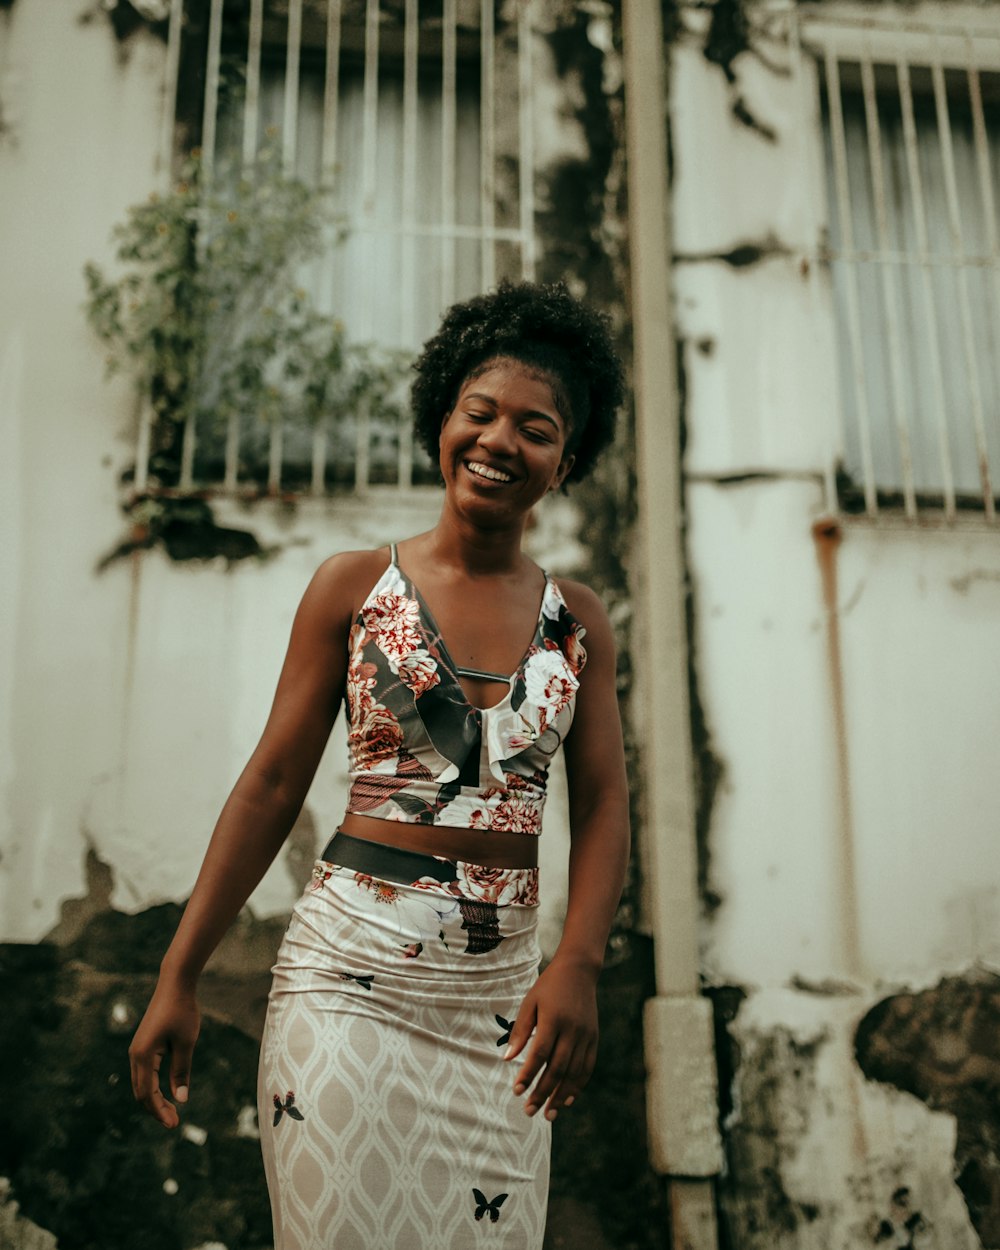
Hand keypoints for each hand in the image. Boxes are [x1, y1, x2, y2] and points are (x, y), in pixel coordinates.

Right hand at [129, 979, 200, 1128]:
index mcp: (143, 1055)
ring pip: (141, 1083)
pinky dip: (153, 1086)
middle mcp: (135, 1054)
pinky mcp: (143, 1045)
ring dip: (154, 1099)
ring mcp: (137, 1049)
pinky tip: (165, 1092)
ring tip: (172, 1111)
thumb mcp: (186, 1043)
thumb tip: (180, 1098)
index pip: (147, 1093)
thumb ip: (181, 1071)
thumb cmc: (183, 1011)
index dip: (159, 1110)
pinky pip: (144, 1072)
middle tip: (174, 1122)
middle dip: (156, 1108)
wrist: (175, 984)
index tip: (174, 1123)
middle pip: (141, 1091)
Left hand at [504, 956, 598, 1120]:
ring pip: (574, 1072)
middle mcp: (572, 1029)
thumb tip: (507, 1059)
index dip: (528, 1074)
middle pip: (557, 1068)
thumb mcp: (529, 1003)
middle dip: (543, 1092)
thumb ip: (520, 1031)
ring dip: (560, 1095)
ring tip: (548, 1114)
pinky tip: (566, 1099)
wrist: (579, 971)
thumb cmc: (548, 987)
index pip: (540, 1053)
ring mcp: (586, 1035)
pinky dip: (577, 1085)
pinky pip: (587, 1067)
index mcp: (554, 1019)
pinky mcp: (594, 1038)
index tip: (516, 1091)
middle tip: (529, 1110)